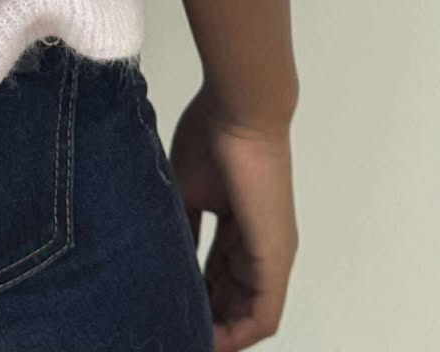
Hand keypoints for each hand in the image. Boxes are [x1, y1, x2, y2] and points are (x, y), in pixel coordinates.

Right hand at [169, 86, 297, 349]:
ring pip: (247, 313)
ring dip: (220, 331)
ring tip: (186, 338)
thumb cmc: (212, 136)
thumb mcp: (187, 189)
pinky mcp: (274, 259)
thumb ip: (182, 227)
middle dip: (206, 319)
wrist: (239, 110)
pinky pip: (263, 315)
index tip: (166, 306)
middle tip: (172, 328)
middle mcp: (259, 248)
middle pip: (233, 301)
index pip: (217, 278)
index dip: (195, 297)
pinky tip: (212, 342)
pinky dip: (238, 333)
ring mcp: (271, 255)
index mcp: (239, 229)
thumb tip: (165, 259)